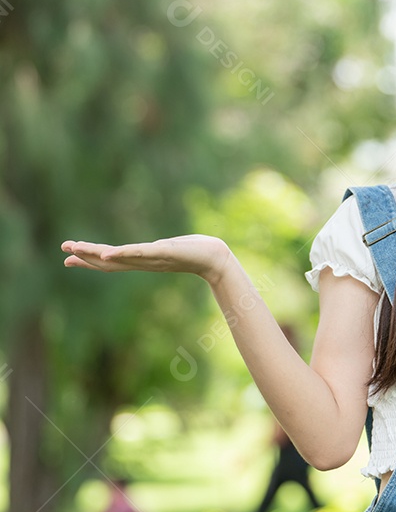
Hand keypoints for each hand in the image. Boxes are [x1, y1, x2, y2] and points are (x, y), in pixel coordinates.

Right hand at [61, 235, 231, 285]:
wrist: (215, 258)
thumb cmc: (195, 253)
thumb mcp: (170, 250)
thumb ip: (158, 251)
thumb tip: (153, 248)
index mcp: (142, 261)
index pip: (109, 262)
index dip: (88, 260)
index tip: (68, 258)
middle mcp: (143, 263)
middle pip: (108, 262)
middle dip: (85, 256)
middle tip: (64, 250)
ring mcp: (151, 259)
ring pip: (118, 258)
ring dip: (95, 254)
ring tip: (76, 248)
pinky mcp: (163, 252)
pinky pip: (139, 254)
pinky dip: (123, 254)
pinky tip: (108, 254)